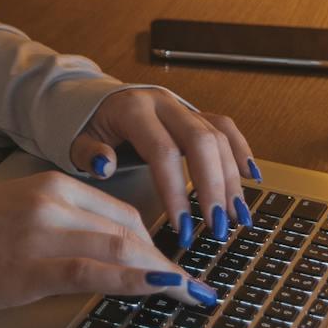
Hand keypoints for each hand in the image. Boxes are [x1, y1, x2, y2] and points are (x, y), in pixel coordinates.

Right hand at [0, 169, 214, 311]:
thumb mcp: (30, 213)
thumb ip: (74, 223)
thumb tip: (126, 252)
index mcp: (54, 185)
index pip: (122, 212)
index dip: (156, 243)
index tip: (178, 267)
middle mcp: (52, 202)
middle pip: (127, 230)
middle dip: (167, 262)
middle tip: (195, 289)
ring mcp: (42, 233)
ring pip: (119, 248)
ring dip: (163, 274)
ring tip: (189, 296)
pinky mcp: (32, 266)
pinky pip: (93, 272)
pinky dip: (133, 280)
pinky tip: (159, 288)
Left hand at [68, 87, 258, 247]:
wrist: (96, 99)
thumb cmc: (88, 126)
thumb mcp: (76, 140)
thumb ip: (87, 154)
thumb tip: (104, 166)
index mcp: (133, 110)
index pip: (162, 151)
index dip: (176, 191)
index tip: (184, 228)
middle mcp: (163, 104)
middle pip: (200, 141)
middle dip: (213, 186)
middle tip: (219, 226)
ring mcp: (182, 107)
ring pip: (217, 137)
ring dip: (231, 178)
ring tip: (237, 217)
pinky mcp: (195, 113)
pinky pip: (225, 127)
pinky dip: (240, 150)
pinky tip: (252, 177)